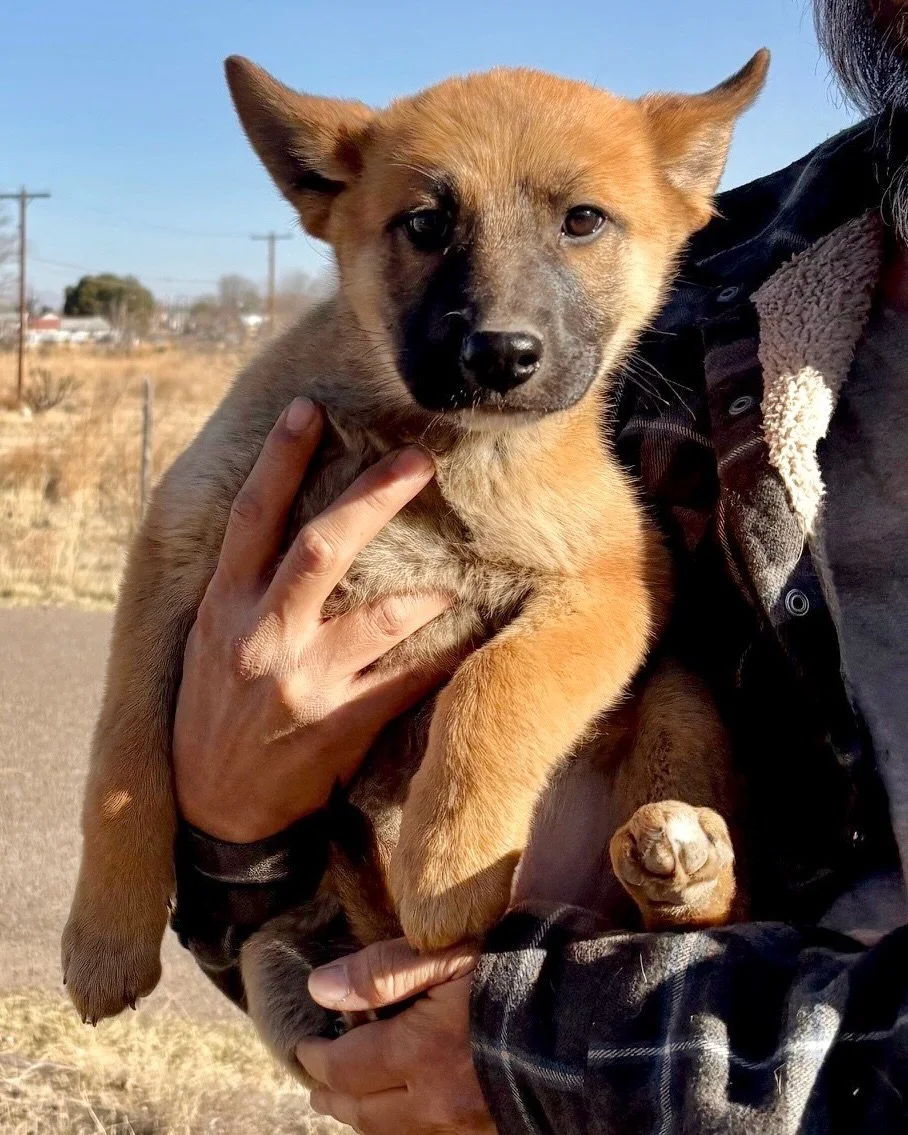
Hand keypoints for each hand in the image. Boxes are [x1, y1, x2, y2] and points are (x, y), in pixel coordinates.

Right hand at [174, 396, 454, 841]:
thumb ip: (247, 589)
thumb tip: (289, 526)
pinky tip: (470, 645)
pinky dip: (440, 660)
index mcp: (225, 607)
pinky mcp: (338, 725)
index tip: (310, 409)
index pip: (252, 518)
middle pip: (322, 548)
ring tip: (451, 582)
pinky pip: (405, 682)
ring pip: (378, 618)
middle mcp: (261, 636)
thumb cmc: (214, 712)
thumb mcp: (211, 643)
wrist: (215, 807)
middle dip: (372, 498)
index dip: (279, 459)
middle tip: (419, 461)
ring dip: (424, 596)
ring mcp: (302, 681)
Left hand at [298, 939, 493, 1134]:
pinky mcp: (488, 1126)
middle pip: (365, 1112)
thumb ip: (381, 971)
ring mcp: (463, 1121)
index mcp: (420, 1053)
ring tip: (351, 1100)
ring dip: (366, 1114)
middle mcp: (436, 1100)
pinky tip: (402, 1106)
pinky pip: (429, 1134)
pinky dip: (404, 1122)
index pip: (344, 1069)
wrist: (583, 1010)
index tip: (303, 1046)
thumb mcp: (445, 952)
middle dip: (334, 1097)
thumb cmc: (510, 971)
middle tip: (316, 1086)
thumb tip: (319, 987)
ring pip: (395, 1130)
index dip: (316, 1059)